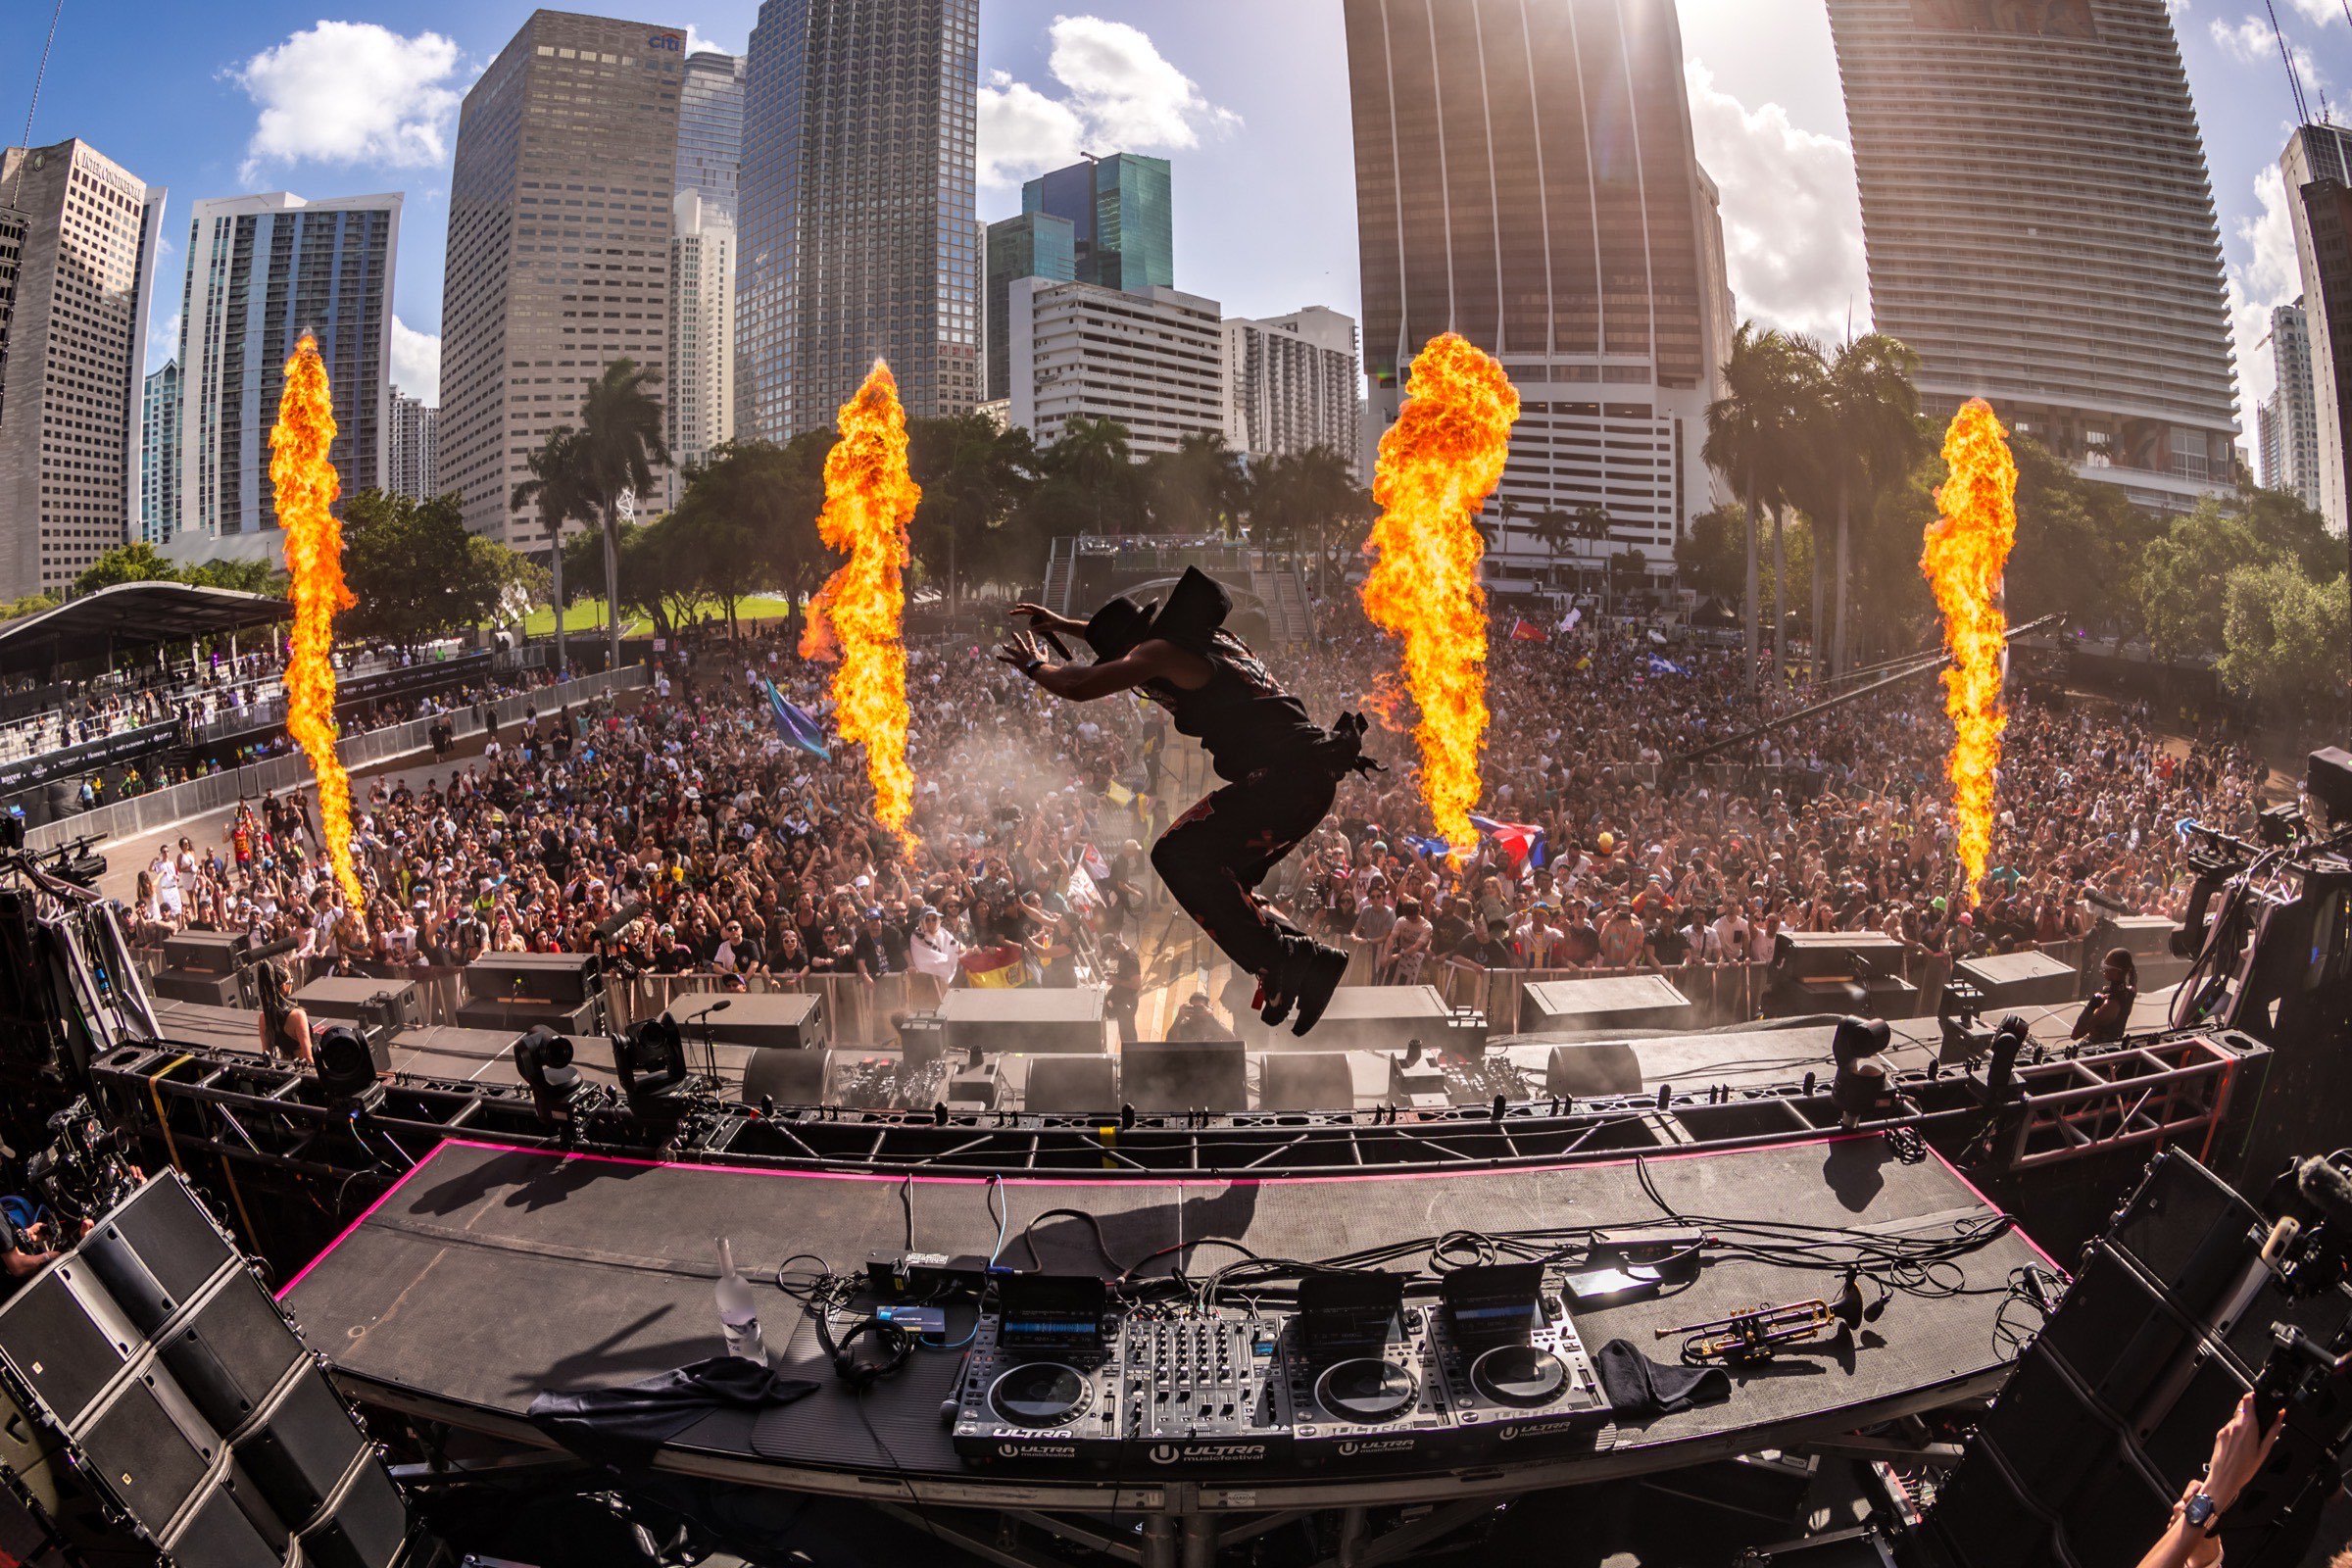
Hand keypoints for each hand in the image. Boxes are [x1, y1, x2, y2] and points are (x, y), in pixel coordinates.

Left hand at [997, 631, 1047, 675]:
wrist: (1037, 670)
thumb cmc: (1042, 664)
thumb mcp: (1045, 657)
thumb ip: (1044, 651)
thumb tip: (1044, 646)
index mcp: (1032, 649)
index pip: (1030, 640)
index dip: (1028, 635)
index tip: (1027, 631)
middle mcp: (1024, 651)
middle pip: (1019, 642)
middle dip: (1015, 637)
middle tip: (1012, 633)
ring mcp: (1019, 656)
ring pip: (1012, 650)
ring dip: (1007, 647)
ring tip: (1003, 645)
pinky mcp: (1016, 662)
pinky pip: (1008, 659)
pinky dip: (1002, 658)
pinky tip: (997, 656)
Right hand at [1009, 603, 1076, 633]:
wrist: (1063, 625)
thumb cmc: (1057, 625)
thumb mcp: (1048, 627)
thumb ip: (1040, 628)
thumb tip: (1031, 629)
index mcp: (1041, 611)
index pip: (1030, 607)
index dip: (1022, 606)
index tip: (1016, 606)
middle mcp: (1040, 612)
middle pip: (1027, 611)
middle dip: (1019, 612)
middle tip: (1010, 613)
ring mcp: (1041, 616)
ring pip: (1032, 620)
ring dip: (1033, 625)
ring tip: (1043, 631)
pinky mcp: (1042, 619)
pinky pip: (1035, 622)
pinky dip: (1035, 627)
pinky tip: (1041, 632)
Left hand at [2201, 1391, 2282, 1512]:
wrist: (2225, 1478)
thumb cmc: (2245, 1468)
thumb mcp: (2265, 1450)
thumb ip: (2273, 1430)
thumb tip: (2281, 1416)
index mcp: (2247, 1426)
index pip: (2248, 1399)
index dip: (2254, 1397)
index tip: (2259, 1399)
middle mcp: (2234, 1425)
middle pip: (2242, 1408)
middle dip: (2251, 1412)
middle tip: (2259, 1424)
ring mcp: (2225, 1429)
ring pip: (2236, 1418)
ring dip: (2244, 1423)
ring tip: (2250, 1440)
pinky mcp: (2220, 1434)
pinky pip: (2230, 1428)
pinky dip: (2236, 1432)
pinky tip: (2240, 1445)